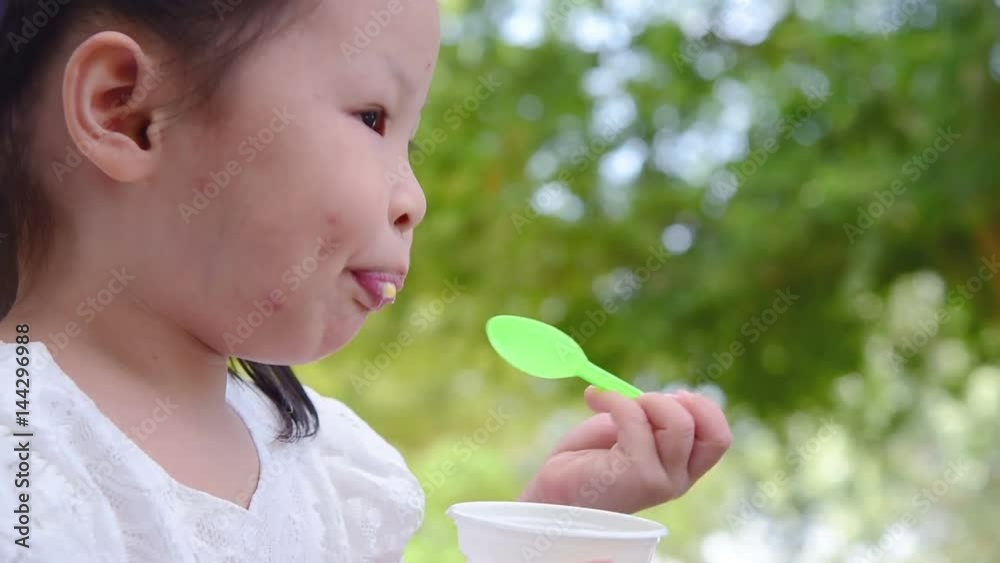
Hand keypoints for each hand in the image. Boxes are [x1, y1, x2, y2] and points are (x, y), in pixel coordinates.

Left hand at [519, 387, 731, 513]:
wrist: (555, 493)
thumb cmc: (589, 461)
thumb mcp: (629, 431)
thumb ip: (654, 418)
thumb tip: (670, 394)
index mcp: (681, 468)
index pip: (719, 438)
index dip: (702, 407)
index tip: (674, 393)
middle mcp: (677, 480)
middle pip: (710, 431)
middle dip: (676, 402)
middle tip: (641, 400)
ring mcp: (660, 481)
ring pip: (678, 423)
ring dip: (645, 400)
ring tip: (614, 402)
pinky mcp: (635, 476)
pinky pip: (634, 419)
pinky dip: (613, 399)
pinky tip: (593, 398)